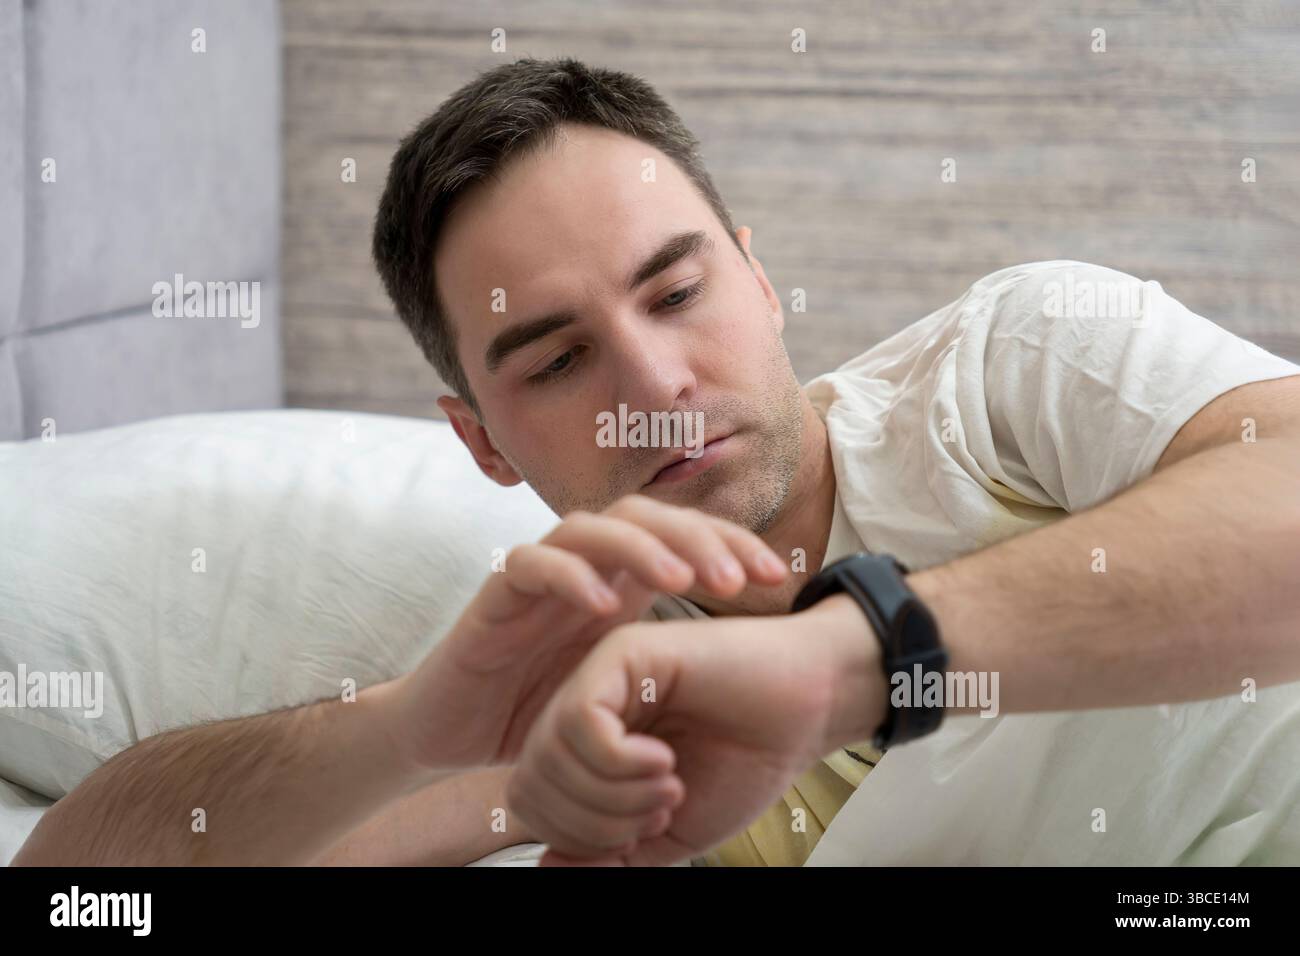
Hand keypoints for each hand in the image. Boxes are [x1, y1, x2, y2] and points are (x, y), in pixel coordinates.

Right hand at [388, 494, 788, 771]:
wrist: (452, 735)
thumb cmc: (542, 709)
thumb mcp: (622, 688)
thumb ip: (669, 664)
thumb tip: (755, 665)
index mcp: (619, 583)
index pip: (681, 536)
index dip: (732, 543)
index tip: (779, 577)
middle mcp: (582, 569)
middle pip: (642, 515)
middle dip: (696, 536)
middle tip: (736, 579)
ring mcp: (535, 579)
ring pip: (587, 527)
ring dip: (637, 546)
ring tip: (679, 579)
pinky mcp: (491, 600)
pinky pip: (526, 566)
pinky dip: (566, 576)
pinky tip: (601, 603)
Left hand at [506, 595, 883, 865]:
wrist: (808, 708)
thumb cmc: (747, 759)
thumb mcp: (669, 832)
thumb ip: (609, 855)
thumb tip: (549, 865)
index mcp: (586, 747)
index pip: (532, 802)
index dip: (579, 838)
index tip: (646, 828)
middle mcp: (582, 706)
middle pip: (530, 783)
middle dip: (593, 824)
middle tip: (659, 809)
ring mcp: (599, 675)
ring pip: (550, 754)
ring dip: (614, 795)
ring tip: (669, 784)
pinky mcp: (623, 652)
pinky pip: (581, 720)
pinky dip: (620, 761)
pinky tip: (664, 759)